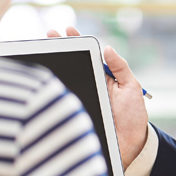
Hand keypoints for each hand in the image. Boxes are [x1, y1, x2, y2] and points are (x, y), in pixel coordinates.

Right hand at [46, 26, 149, 167]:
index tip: (65, 30)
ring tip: (42, 51)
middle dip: (58, 48)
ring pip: (63, 80)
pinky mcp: (74, 113)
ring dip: (51, 66)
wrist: (130, 145)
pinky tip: (42, 79)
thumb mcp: (132, 87)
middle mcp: (89, 85)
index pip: (87, 55)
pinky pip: (60, 100)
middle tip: (48, 34)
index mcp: (102, 77)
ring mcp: (80, 98)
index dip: (76, 42)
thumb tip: (109, 48)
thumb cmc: (133, 115)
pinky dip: (50, 91)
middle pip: (71, 63)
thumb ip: (121, 68)